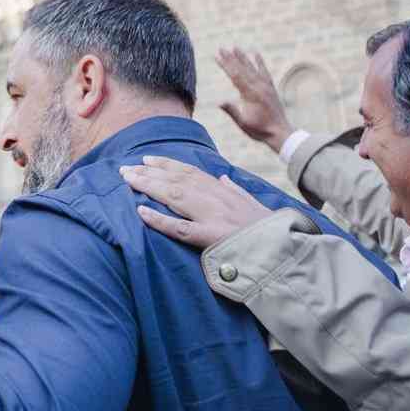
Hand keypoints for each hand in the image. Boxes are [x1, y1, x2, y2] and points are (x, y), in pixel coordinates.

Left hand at [119, 156, 271, 248]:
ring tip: (128, 180)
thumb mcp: (254, 205)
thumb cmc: (269, 230)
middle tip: (125, 169)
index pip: (190, 172)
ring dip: (149, 186)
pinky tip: (140, 212)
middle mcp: (216, 199)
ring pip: (174, 197)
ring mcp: (212, 217)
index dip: (167, 164)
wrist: (284, 251)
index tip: (147, 159)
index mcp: (224, 191)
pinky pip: (179, 228)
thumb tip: (225, 178)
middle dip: (149, 173)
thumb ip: (237, 191)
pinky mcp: (211, 238)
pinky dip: (159, 220)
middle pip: (176, 180)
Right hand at [215, 47, 293, 152]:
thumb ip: (232, 111)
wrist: (280, 132)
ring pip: (253, 68)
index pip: (235, 76)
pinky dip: (260, 62)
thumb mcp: (243, 123)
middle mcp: (259, 87)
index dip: (225, 65)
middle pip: (242, 69)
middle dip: (231, 58)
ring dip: (243, 57)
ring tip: (235, 47)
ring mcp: (266, 86)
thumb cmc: (260, 130)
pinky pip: (264, 72)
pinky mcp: (270, 88)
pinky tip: (256, 54)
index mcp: (251, 94)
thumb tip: (220, 102)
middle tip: (222, 48)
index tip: (217, 56)